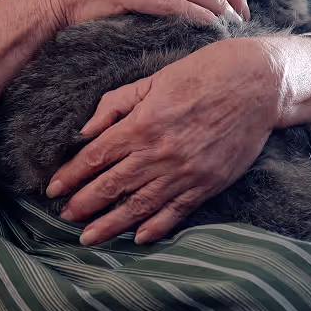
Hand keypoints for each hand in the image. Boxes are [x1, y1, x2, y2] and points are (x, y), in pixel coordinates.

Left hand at [47, 37, 283, 244]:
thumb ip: (116, 104)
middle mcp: (159, 153)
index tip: (53, 188)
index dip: (71, 175)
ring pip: (139, 205)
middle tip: (63, 216)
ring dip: (110, 224)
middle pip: (112, 185)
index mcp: (142, 123)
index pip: (95, 157)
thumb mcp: (154, 79)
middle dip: (84, 203)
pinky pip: (176, 212)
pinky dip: (156, 227)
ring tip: (88, 237)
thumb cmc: (204, 73)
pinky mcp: (207, 183)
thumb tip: (84, 130)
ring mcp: (184, 172)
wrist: (257, 84)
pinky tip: (138, 238)